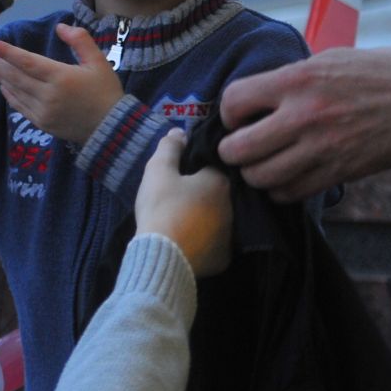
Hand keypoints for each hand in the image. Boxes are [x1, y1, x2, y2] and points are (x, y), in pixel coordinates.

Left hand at [0, 23, 122, 143]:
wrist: (113, 129)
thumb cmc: (105, 92)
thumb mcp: (99, 62)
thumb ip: (80, 41)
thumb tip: (61, 26)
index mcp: (60, 77)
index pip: (27, 62)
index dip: (7, 52)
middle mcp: (47, 95)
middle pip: (15, 76)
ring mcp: (42, 111)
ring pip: (15, 91)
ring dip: (1, 77)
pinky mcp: (42, 123)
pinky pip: (20, 107)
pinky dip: (9, 95)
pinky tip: (3, 86)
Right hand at [136, 129, 233, 276]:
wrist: (161, 254)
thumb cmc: (161, 206)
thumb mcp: (158, 170)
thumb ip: (170, 148)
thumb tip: (179, 132)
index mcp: (220, 182)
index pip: (212, 167)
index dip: (195, 168)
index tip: (180, 174)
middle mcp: (233, 207)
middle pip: (217, 194)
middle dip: (202, 193)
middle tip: (180, 197)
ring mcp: (231, 235)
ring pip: (218, 218)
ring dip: (205, 217)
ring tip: (183, 219)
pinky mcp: (224, 258)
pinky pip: (215, 243)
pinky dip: (204, 240)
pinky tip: (188, 239)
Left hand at [216, 46, 390, 201]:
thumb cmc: (381, 71)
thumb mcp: (328, 60)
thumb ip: (290, 78)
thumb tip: (260, 94)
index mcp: (296, 81)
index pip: (233, 101)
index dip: (227, 113)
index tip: (236, 118)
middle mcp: (303, 116)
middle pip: (238, 149)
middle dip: (231, 151)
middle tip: (240, 147)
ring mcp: (322, 148)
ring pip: (261, 177)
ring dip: (255, 174)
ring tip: (262, 165)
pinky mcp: (341, 172)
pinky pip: (293, 193)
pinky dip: (282, 190)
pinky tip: (287, 178)